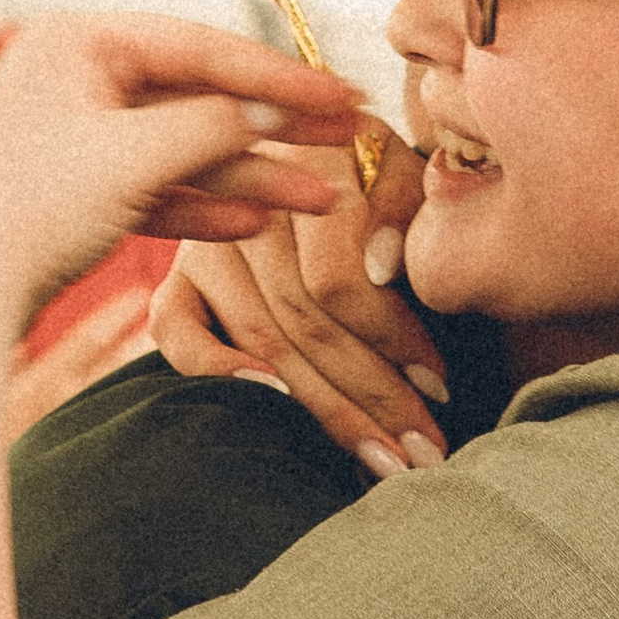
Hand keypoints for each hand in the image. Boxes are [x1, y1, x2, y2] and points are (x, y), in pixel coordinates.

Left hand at [0, 18, 358, 318]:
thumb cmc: (30, 208)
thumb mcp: (137, 155)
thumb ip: (218, 123)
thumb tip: (283, 106)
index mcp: (77, 40)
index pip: (201, 47)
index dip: (281, 74)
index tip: (346, 93)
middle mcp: (74, 77)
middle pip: (198, 97)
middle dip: (276, 127)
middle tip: (351, 137)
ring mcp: (74, 135)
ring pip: (183, 148)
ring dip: (251, 175)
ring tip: (321, 200)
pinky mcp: (74, 191)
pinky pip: (155, 188)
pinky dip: (203, 206)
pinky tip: (254, 227)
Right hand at [152, 127, 450, 469]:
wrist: (336, 157)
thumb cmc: (394, 181)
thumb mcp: (419, 181)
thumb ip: (409, 215)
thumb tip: (383, 265)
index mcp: (309, 166)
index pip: (337, 278)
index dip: (391, 339)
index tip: (441, 388)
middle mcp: (245, 201)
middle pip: (300, 321)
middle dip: (371, 397)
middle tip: (423, 455)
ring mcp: (206, 241)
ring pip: (257, 340)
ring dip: (324, 410)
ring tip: (383, 461)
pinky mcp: (180, 275)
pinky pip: (176, 331)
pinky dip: (218, 374)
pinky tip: (278, 414)